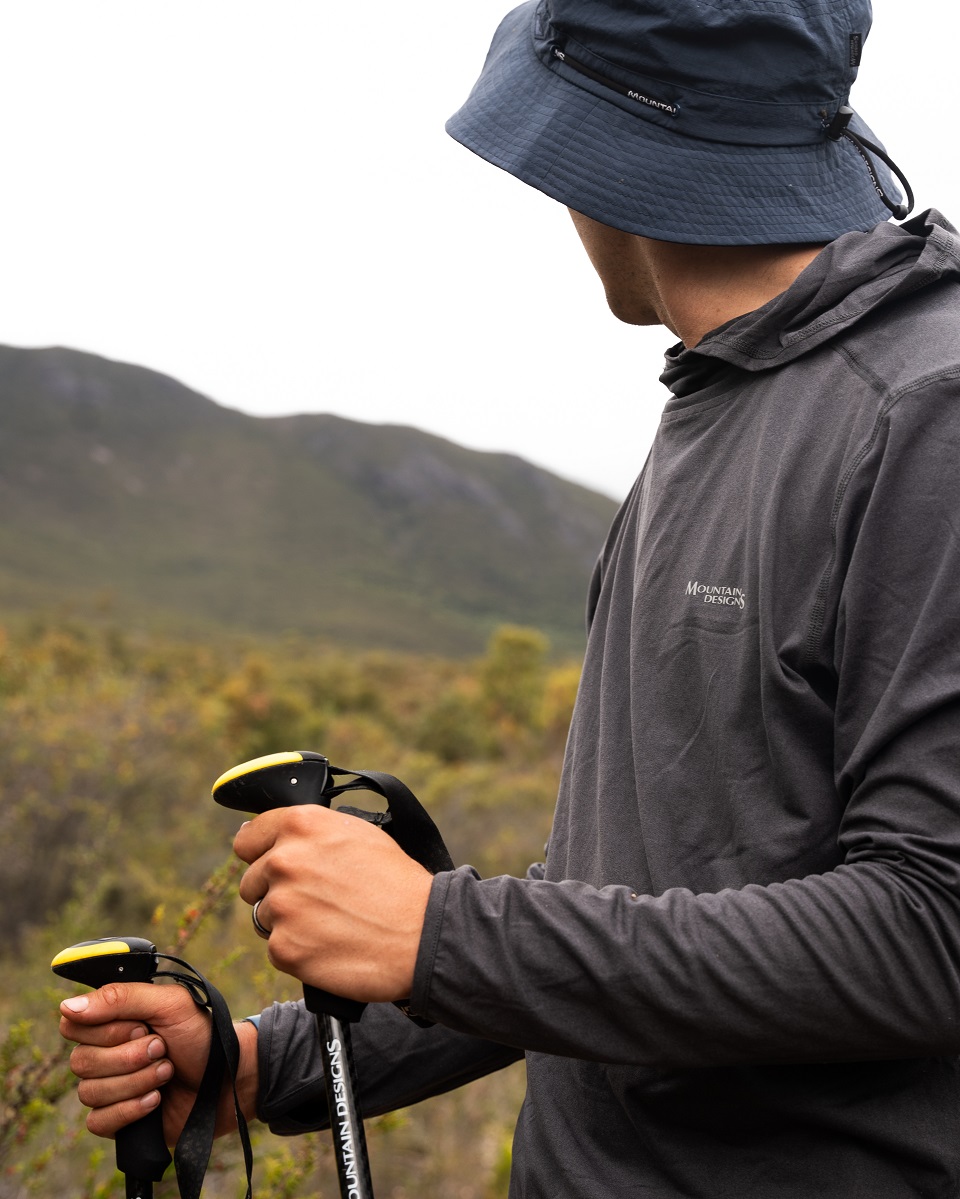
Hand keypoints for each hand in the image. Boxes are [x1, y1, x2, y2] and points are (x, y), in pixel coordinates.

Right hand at [59, 982, 258, 1143]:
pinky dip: (130, 1110)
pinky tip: (155, 1100)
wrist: (229, 1079)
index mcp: (112, 1021)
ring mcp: (109, 1088)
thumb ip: (121, 997)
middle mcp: (104, 1053)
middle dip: (129, 1057)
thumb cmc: (202, 1036)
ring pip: (89, 1092)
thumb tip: (67, 1007)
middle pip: (80, 1061)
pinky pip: (98, 1122)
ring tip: (167, 1072)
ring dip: (136, 1081)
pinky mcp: (116, 1121)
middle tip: (163, 1048)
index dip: (104, 1029)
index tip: (140, 1026)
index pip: (72, 1024)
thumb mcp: (170, 1004)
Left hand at [234, 806, 433, 1001]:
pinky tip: (331, 944)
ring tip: (331, 923)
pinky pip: (276, 948)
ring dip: (289, 922)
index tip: (275, 866)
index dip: (261, 854)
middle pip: (252, 882)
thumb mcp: (357, 833)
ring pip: (264, 917)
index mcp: (301, 824)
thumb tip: (272, 840)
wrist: (423, 933)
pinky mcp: (284, 947)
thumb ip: (310, 833)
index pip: (247, 839)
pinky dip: (299, 950)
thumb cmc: (397, 882)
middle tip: (318, 901)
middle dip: (277, 891)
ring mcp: (281, 905)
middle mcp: (284, 860)